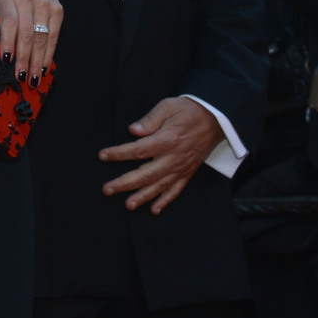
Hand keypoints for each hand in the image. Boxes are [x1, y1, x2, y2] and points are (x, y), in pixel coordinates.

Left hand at [0, 0, 62, 78]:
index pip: (9, 22)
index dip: (8, 42)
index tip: (6, 60)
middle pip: (27, 33)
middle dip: (24, 59)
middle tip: (20, 78)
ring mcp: (44, 4)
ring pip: (42, 37)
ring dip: (37, 61)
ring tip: (33, 79)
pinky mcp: (58, 9)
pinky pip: (54, 35)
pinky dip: (48, 54)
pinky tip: (43, 67)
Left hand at [98, 96, 222, 213]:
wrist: (215, 120)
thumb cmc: (188, 111)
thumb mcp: (168, 107)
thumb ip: (150, 119)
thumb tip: (133, 130)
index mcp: (167, 140)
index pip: (138, 150)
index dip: (119, 154)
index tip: (103, 156)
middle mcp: (173, 158)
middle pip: (146, 174)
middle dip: (124, 183)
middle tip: (107, 189)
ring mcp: (181, 168)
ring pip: (159, 186)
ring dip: (143, 197)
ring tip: (128, 205)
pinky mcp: (188, 173)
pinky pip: (176, 190)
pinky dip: (165, 201)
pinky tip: (154, 210)